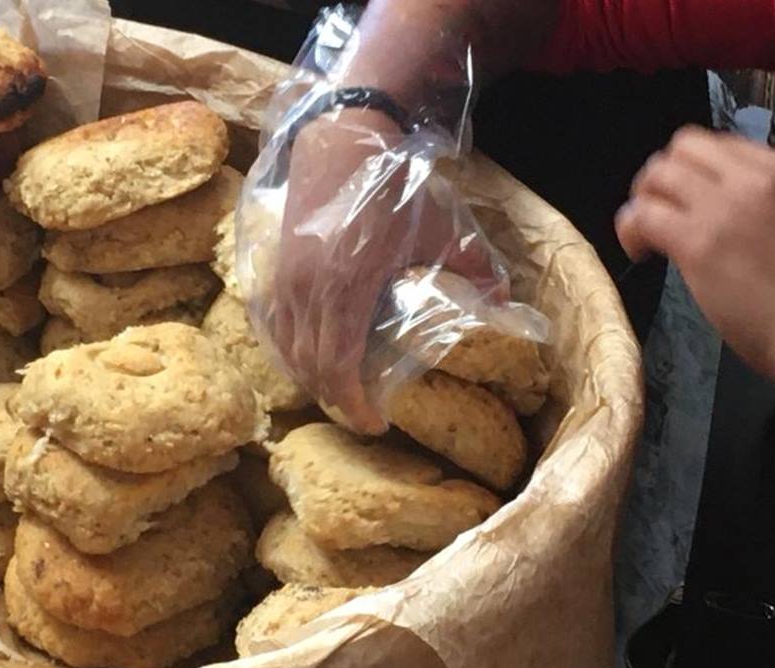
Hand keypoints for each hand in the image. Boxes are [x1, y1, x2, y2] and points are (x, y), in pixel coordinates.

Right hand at [262, 108, 504, 432]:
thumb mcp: (442, 228)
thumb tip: (505, 301)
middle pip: (309, 366)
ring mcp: (282, 277)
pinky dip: (286, 348)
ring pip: (286, 348)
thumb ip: (475, 269)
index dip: (353, 405)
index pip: (338, 367)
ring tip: (335, 388)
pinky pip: (269, 323)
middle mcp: (306, 289)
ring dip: (308, 376)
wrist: (342, 135)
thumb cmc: (393, 184)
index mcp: (347, 288)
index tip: (374, 424)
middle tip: (359, 411)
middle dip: (333, 397)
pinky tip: (302, 355)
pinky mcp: (270, 264)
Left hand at [616, 126, 774, 396]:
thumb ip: (765, 205)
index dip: (693, 170)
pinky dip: (630, 229)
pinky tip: (641, 253)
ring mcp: (725, 208)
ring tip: (646, 237)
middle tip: (659, 214)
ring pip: (658, 175)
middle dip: (661, 178)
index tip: (688, 201)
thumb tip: (717, 207)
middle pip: (683, 148)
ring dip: (642, 201)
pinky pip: (643, 215)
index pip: (720, 144)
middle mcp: (756, 179)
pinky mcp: (698, 242)